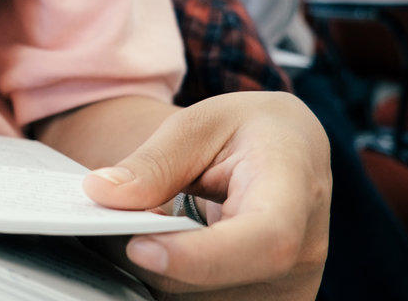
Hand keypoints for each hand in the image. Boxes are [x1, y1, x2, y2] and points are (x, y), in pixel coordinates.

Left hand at [82, 92, 330, 299]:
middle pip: (219, 282)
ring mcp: (292, 287)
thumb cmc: (252, 130)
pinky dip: (174, 281)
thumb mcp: (201, 123)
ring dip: (160, 273)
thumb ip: (153, 162)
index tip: (138, 246)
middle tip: (120, 221)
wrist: (293, 150)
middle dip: (157, 258)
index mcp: (297, 192)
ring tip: (149, 228)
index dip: (200, 255)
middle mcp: (306, 252)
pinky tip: (165, 251)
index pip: (264, 240)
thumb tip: (102, 193)